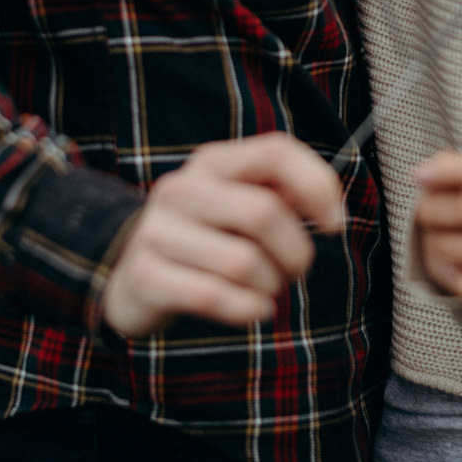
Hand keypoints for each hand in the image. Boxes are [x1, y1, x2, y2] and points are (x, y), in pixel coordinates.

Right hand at [101, 133, 343, 335]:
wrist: (128, 276)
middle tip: (295, 270)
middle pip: (264, 212)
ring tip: (266, 290)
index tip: (333, 224)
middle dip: (296, 252)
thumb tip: (332, 213)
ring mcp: (158, 231)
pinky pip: (214, 296)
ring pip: (243, 263)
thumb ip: (283, 196)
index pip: (276, 151)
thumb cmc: (205, 240)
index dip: (318, 186)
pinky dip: (249, 310)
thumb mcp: (237, 205)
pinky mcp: (145, 276)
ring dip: (271, 287)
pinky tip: (254, 309)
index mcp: (212, 162)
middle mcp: (182, 188)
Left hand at [412, 152, 461, 307]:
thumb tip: (425, 175)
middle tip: (422, 212)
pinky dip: (457, 282)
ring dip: (437, 243)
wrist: (460, 243)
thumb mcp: (451, 175)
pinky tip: (446, 269)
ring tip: (433, 238)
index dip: (450, 173)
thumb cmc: (454, 200)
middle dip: (433, 210)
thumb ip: (442, 166)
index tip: (418, 177)